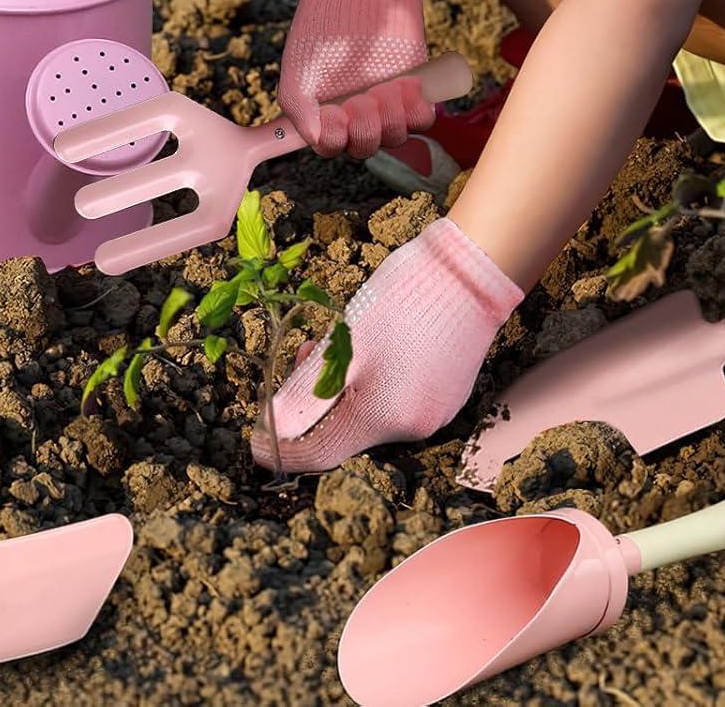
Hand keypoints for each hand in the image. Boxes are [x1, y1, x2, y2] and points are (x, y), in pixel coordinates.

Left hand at [250, 217, 523, 473]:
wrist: (470, 271)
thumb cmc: (403, 300)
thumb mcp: (343, 343)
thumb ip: (305, 393)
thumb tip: (272, 428)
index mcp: (382, 418)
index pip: (319, 454)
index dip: (281, 446)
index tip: (255, 432)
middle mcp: (412, 428)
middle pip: (344, 433)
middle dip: (313, 402)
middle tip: (302, 353)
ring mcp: (435, 413)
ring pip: (370, 415)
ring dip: (342, 389)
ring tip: (337, 341)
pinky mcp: (447, 395)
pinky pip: (397, 402)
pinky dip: (373, 384)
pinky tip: (371, 347)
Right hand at [277, 0, 434, 157]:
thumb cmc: (323, 24)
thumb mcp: (298, 65)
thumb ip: (298, 107)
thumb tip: (316, 139)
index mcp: (324, 110)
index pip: (331, 146)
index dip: (335, 139)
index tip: (335, 112)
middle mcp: (356, 112)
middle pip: (364, 147)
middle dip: (365, 129)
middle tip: (362, 98)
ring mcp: (387, 102)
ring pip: (394, 136)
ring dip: (391, 119)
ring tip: (384, 87)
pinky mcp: (414, 88)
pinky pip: (422, 119)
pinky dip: (415, 108)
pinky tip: (407, 83)